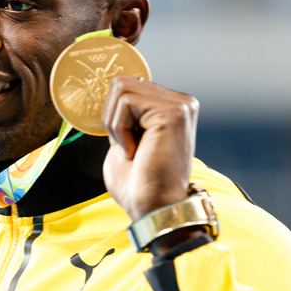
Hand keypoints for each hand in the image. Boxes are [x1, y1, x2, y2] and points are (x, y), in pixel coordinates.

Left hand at [101, 75, 198, 221]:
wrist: (153, 209)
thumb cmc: (139, 183)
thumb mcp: (125, 139)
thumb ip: (123, 114)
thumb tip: (109, 95)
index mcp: (171, 106)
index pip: (127, 85)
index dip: (114, 113)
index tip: (123, 142)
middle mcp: (181, 102)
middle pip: (121, 82)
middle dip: (112, 116)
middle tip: (126, 146)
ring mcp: (180, 105)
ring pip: (122, 88)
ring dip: (115, 123)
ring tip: (132, 148)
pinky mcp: (172, 112)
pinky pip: (126, 102)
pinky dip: (120, 129)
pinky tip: (135, 150)